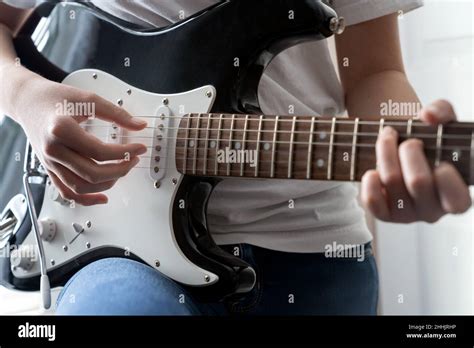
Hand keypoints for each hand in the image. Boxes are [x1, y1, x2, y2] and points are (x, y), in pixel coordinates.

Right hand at [16, 76, 146, 205]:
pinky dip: (86, 199)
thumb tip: (139, 125)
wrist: (28, 101)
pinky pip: (67, 192)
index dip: (125, 152)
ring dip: (106, 184)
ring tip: (121, 171)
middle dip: (119, 170)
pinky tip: (102, 197)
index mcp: (61, 130)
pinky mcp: (50, 169)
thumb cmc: (54, 98)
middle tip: (133, 159)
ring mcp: (50, 163)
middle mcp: (53, 150)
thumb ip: (116, 113)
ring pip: (81, 187)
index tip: (139, 148)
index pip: (100, 152)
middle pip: (91, 173)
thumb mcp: (88, 99)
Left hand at [361, 100, 470, 222]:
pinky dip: (369, 181)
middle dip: (410, 152)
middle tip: (410, 142)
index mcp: (455, 195)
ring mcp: (407, 214)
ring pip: (392, 181)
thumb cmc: (427, 142)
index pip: (458, 202)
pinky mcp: (383, 214)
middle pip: (418, 181)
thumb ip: (443, 112)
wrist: (397, 153)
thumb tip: (429, 115)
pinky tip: (372, 170)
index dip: (447, 181)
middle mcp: (433, 210)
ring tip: (388, 138)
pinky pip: (372, 201)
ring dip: (386, 152)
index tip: (440, 161)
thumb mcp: (440, 124)